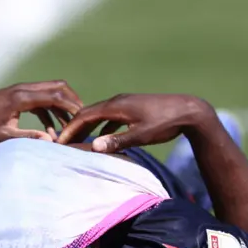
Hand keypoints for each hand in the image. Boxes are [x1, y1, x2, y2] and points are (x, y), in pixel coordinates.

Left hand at [0, 81, 82, 149]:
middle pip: (57, 87)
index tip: (84, 117)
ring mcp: (20, 91)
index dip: (72, 106)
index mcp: (21, 97)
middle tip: (84, 118)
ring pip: (50, 92)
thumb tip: (51, 141)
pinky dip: (50, 112)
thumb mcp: (3, 136)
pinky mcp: (17, 97)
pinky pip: (40, 100)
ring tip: (71, 127)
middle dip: (73, 102)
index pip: (55, 95)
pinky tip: (52, 131)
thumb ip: (28, 137)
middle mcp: (22, 89)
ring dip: (62, 108)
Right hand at [57, 94, 212, 152]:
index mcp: (116, 106)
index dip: (70, 129)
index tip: (58, 141)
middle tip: (61, 143)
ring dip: (87, 127)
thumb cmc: (165, 123)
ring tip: (77, 142)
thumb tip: (93, 146)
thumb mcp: (141, 135)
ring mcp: (125, 104)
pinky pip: (110, 117)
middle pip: (88, 113)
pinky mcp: (133, 109)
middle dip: (74, 128)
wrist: (189, 110)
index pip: (84, 116)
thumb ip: (117, 141)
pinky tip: (100, 139)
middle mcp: (118, 101)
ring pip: (99, 115)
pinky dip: (101, 127)